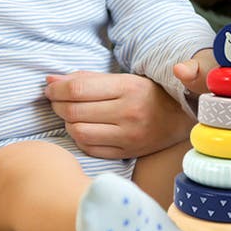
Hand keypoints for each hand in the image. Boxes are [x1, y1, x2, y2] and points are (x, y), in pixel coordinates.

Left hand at [45, 71, 194, 158]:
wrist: (180, 118)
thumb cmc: (146, 93)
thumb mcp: (122, 78)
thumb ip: (86, 78)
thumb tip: (50, 79)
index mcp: (128, 87)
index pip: (79, 88)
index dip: (57, 88)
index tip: (50, 87)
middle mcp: (128, 112)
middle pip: (75, 111)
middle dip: (57, 104)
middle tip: (55, 100)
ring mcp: (128, 136)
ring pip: (79, 132)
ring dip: (66, 122)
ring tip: (69, 115)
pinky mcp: (127, 152)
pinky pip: (90, 148)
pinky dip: (79, 138)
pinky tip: (81, 129)